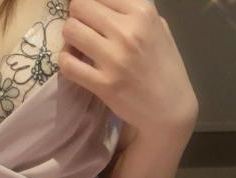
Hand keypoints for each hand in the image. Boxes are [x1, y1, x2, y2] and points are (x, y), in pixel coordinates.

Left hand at [58, 0, 198, 133]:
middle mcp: (128, 31)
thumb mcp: (158, 28)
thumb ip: (133, 11)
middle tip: (84, 30)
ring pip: (70, 30)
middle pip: (79, 6)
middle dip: (77, 16)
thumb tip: (105, 2)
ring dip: (69, 38)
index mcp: (143, 11)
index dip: (89, 3)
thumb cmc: (165, 67)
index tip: (91, 15)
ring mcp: (114, 58)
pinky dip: (65, 61)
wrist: (169, 109)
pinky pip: (67, 63)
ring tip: (78, 46)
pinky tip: (75, 63)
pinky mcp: (103, 84)